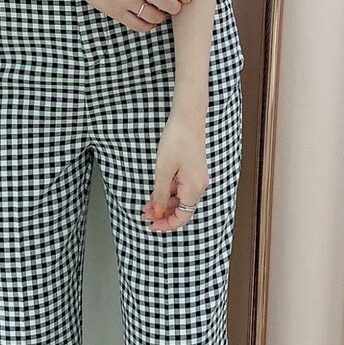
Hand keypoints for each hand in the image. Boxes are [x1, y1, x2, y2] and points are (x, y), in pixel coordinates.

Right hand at [63, 0, 192, 31]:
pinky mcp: (116, 12)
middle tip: (174, 7)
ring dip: (162, 17)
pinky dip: (148, 26)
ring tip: (160, 12)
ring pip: (155, 17)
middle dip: (176, 7)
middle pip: (167, 3)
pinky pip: (139, 26)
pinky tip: (149, 21)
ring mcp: (125, 0)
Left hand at [141, 105, 209, 232]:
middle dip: (162, 214)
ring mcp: (197, 177)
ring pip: (181, 198)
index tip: (152, 226)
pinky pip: (182, 188)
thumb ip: (160, 194)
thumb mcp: (163, 170)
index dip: (167, 224)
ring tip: (147, 203)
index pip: (182, 217)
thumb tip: (157, 212)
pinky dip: (169, 192)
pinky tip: (157, 190)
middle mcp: (199, 185)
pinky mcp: (193, 170)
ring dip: (164, 203)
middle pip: (182, 209)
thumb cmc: (177, 140)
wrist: (188, 118)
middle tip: (144, 215)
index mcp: (194, 188)